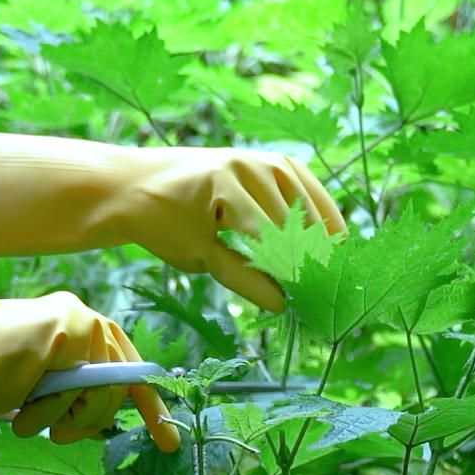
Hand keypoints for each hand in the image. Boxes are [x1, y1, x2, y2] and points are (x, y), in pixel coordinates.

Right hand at [0, 129, 350, 310]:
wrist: (124, 196)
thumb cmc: (177, 217)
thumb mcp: (227, 246)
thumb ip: (260, 268)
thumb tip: (291, 303)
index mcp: (281, 173)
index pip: (327, 218)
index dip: (340, 258)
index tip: (350, 293)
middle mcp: (268, 166)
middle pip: (311, 227)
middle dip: (322, 270)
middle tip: (334, 308)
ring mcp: (245, 169)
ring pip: (285, 233)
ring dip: (298, 272)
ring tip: (308, 305)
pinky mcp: (222, 181)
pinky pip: (253, 235)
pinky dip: (266, 270)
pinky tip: (277, 297)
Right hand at [0, 290, 175, 474]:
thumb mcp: (41, 387)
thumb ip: (76, 392)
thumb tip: (109, 420)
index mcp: (78, 327)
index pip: (129, 366)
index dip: (151, 406)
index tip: (169, 441)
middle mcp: (85, 317)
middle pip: (120, 383)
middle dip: (92, 419)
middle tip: (58, 432)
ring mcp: (79, 320)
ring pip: (105, 390)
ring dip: (68, 417)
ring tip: (31, 418)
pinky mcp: (68, 330)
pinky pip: (82, 388)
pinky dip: (54, 410)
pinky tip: (25, 408)